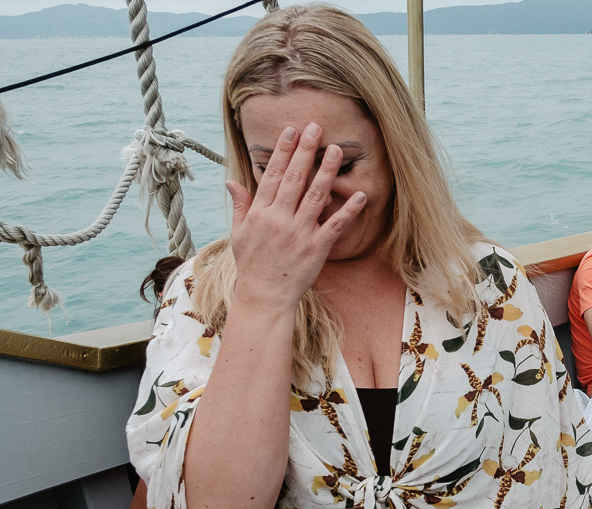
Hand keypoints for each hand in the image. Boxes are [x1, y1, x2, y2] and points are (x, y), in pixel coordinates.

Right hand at [227, 123, 367, 308]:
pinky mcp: (317, 248)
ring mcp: (299, 233)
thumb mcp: (239, 234)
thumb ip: (240, 205)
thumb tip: (232, 181)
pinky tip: (359, 194)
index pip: (271, 175)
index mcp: (260, 214)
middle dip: (305, 152)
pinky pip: (335, 225)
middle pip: (293, 179)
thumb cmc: (252, 265)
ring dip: (327, 171)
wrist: (264, 297)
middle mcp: (279, 219)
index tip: (292, 131)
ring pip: (315, 196)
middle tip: (316, 128)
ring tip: (336, 150)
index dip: (282, 151)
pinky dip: (348, 210)